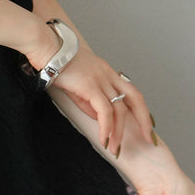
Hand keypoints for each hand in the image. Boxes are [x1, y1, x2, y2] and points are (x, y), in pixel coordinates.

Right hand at [39, 43, 153, 154]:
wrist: (47, 47)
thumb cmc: (57, 62)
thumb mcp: (78, 86)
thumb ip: (90, 102)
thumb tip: (100, 119)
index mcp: (107, 72)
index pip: (131, 92)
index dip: (141, 109)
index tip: (146, 124)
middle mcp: (108, 75)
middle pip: (135, 98)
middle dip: (144, 120)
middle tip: (147, 138)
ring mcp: (101, 80)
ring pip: (119, 109)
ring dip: (118, 132)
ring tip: (114, 148)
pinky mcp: (90, 86)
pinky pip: (104, 111)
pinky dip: (106, 128)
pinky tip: (104, 139)